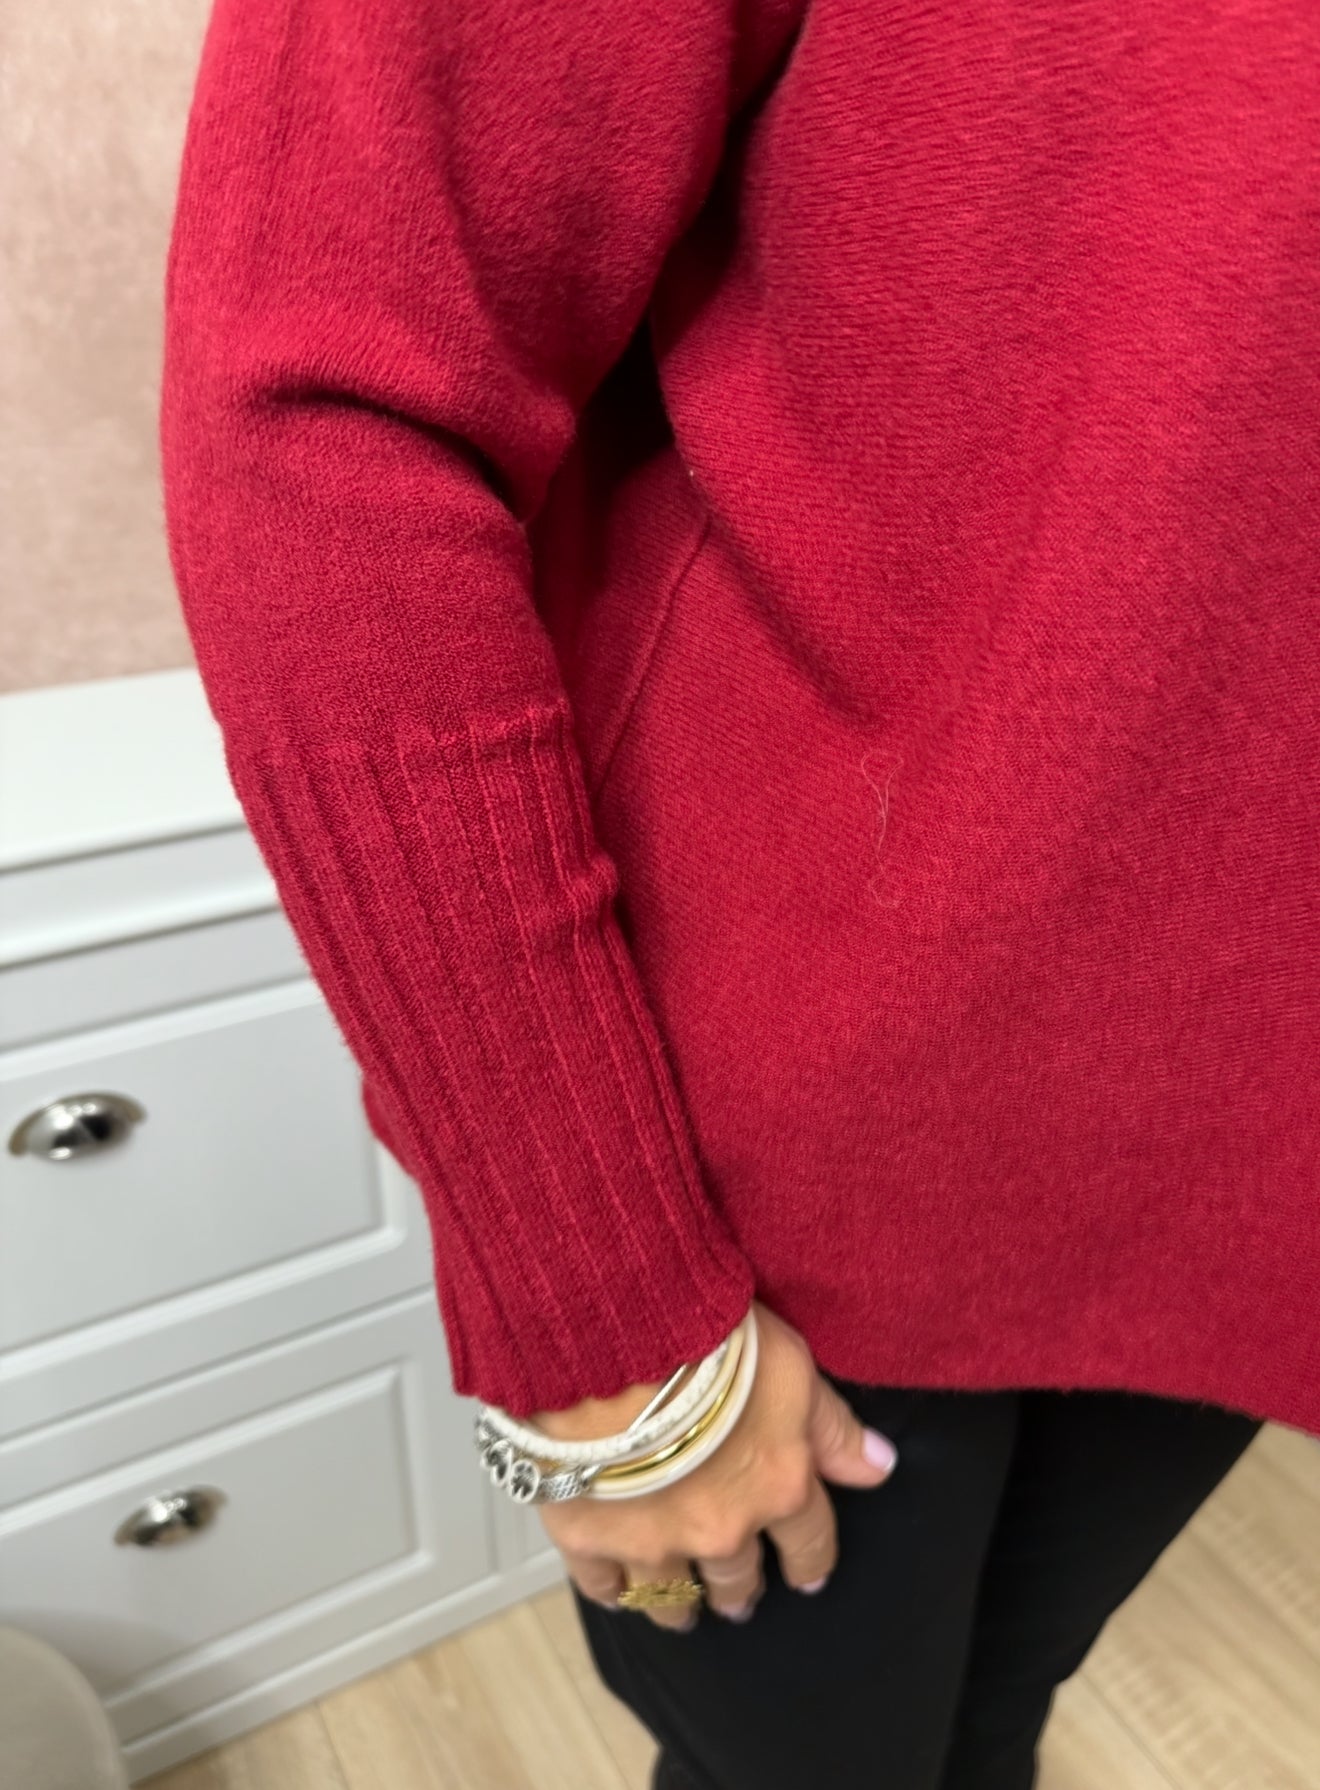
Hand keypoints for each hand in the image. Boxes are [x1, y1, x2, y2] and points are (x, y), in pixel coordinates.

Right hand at [532, 1300, 897, 1630]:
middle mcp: (720, 1529)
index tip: (807, 1577)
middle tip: (738, 1597)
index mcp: (777, 1489)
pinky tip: (617, 1590)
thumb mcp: (792, 1368)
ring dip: (681, 1604)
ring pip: (673, 1593)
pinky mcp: (587, 1535)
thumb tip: (879, 1467)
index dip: (810, 1561)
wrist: (615, 1342)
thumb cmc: (710, 1341)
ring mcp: (652, 1540)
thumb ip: (833, 1426)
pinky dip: (612, 1590)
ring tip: (683, 1611)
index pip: (809, 1543)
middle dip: (741, 1589)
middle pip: (737, 1578)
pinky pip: (602, 1584)